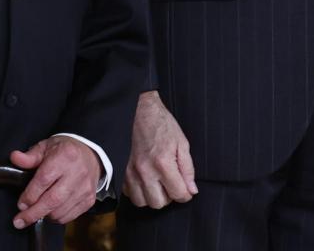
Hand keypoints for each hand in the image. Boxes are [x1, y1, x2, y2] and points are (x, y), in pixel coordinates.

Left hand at [10, 137, 102, 228]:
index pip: (44, 179)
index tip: (20, 204)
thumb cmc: (64, 151)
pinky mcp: (89, 200)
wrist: (91, 156)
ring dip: (44, 215)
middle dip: (33, 213)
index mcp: (65, 156)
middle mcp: (77, 173)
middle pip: (53, 200)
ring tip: (35, 211)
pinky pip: (69, 216)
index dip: (30, 195)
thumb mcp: (46, 147)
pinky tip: (49, 211)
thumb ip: (30, 156)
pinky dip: (56, 218)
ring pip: (60, 211)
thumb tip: (14, 158)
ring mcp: (85, 188)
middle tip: (20, 221)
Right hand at [122, 91, 196, 208]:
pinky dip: (138, 191)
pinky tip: (145, 181)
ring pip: (142, 202)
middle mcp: (145, 170)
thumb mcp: (182, 143)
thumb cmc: (161, 124)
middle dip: (168, 197)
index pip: (178, 194)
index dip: (186, 194)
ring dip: (152, 196)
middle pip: (159, 203)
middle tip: (171, 184)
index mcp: (163, 163)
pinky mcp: (121, 171)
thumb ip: (188, 169)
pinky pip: (129, 194)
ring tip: (157, 184)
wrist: (140, 111)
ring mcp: (130, 172)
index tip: (186, 189)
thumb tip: (192, 189)